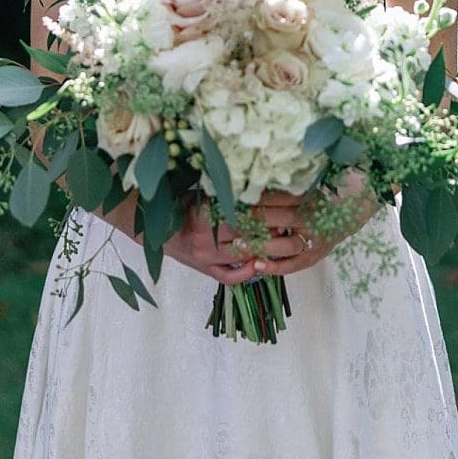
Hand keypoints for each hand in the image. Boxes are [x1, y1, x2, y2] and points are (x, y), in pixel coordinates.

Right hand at [163, 191, 317, 285]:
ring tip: (295, 243)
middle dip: (284, 226)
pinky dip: (246, 273)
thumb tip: (262, 182)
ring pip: (246, 255)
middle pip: (254, 231)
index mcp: (207, 208)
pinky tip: (262, 266)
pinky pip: (228, 276)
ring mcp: (205, 255)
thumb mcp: (200, 191)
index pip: (251, 205)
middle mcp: (206, 233)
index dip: (278, 202)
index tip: (299, 197)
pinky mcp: (203, 269)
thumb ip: (226, 191)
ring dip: (274, 250)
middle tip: (306, 221)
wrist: (150, 226)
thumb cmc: (179, 204)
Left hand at [232, 181, 383, 280]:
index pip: (273, 196)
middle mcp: (312, 215)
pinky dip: (277, 266)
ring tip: (234, 244)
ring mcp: (317, 235)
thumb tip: (260, 167)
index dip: (250, 198)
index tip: (227, 197)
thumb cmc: (344, 174)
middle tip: (221, 222)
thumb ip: (293, 171)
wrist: (373, 189)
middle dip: (246, 221)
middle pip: (272, 218)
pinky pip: (296, 262)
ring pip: (281, 243)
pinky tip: (257, 265)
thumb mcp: (319, 167)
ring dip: (257, 244)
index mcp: (308, 192)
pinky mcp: (321, 250)